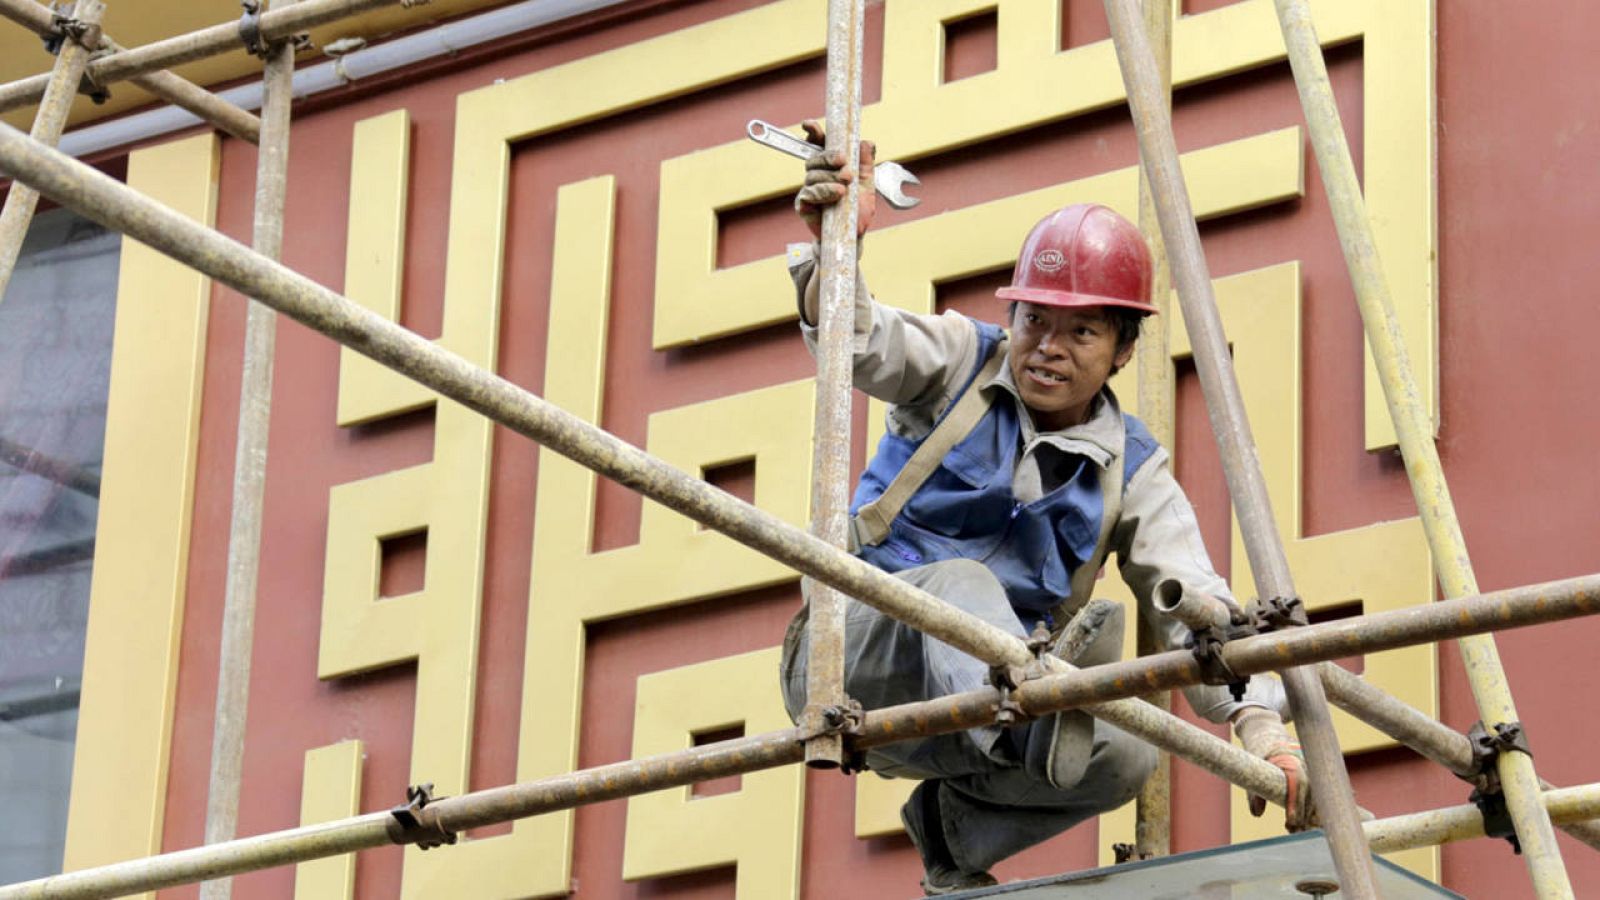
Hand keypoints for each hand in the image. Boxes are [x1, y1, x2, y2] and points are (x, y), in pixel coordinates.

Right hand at [793, 119, 876, 239]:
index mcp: (829, 166)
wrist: (853, 235)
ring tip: (845, 187)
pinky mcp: (804, 206)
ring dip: (829, 178)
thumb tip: (867, 142)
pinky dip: (823, 192)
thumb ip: (866, 163)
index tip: (809, 125)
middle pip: (814, 158)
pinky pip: (808, 194)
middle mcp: (816, 175)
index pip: (818, 145)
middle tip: (845, 167)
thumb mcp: (867, 184)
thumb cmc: (856, 209)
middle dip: (829, 159)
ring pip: (812, 176)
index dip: (813, 133)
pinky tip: (836, 194)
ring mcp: (808, 190)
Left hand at [1234, 708, 1316, 831]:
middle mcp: (1306, 765)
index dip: (1295, 804)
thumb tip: (1257, 813)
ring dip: (1312, 815)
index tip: (1291, 822)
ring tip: (1302, 830)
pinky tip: (1320, 822)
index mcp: (1291, 762)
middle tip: (1295, 831)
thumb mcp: (1254, 771)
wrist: (1274, 741)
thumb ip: (1254, 792)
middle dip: (1304, 815)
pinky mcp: (1319, 775)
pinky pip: (1325, 793)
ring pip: (1319, 796)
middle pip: (1310, 794)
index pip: (1297, 785)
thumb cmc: (1262, 758)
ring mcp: (1315, 770)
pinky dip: (1323, 807)